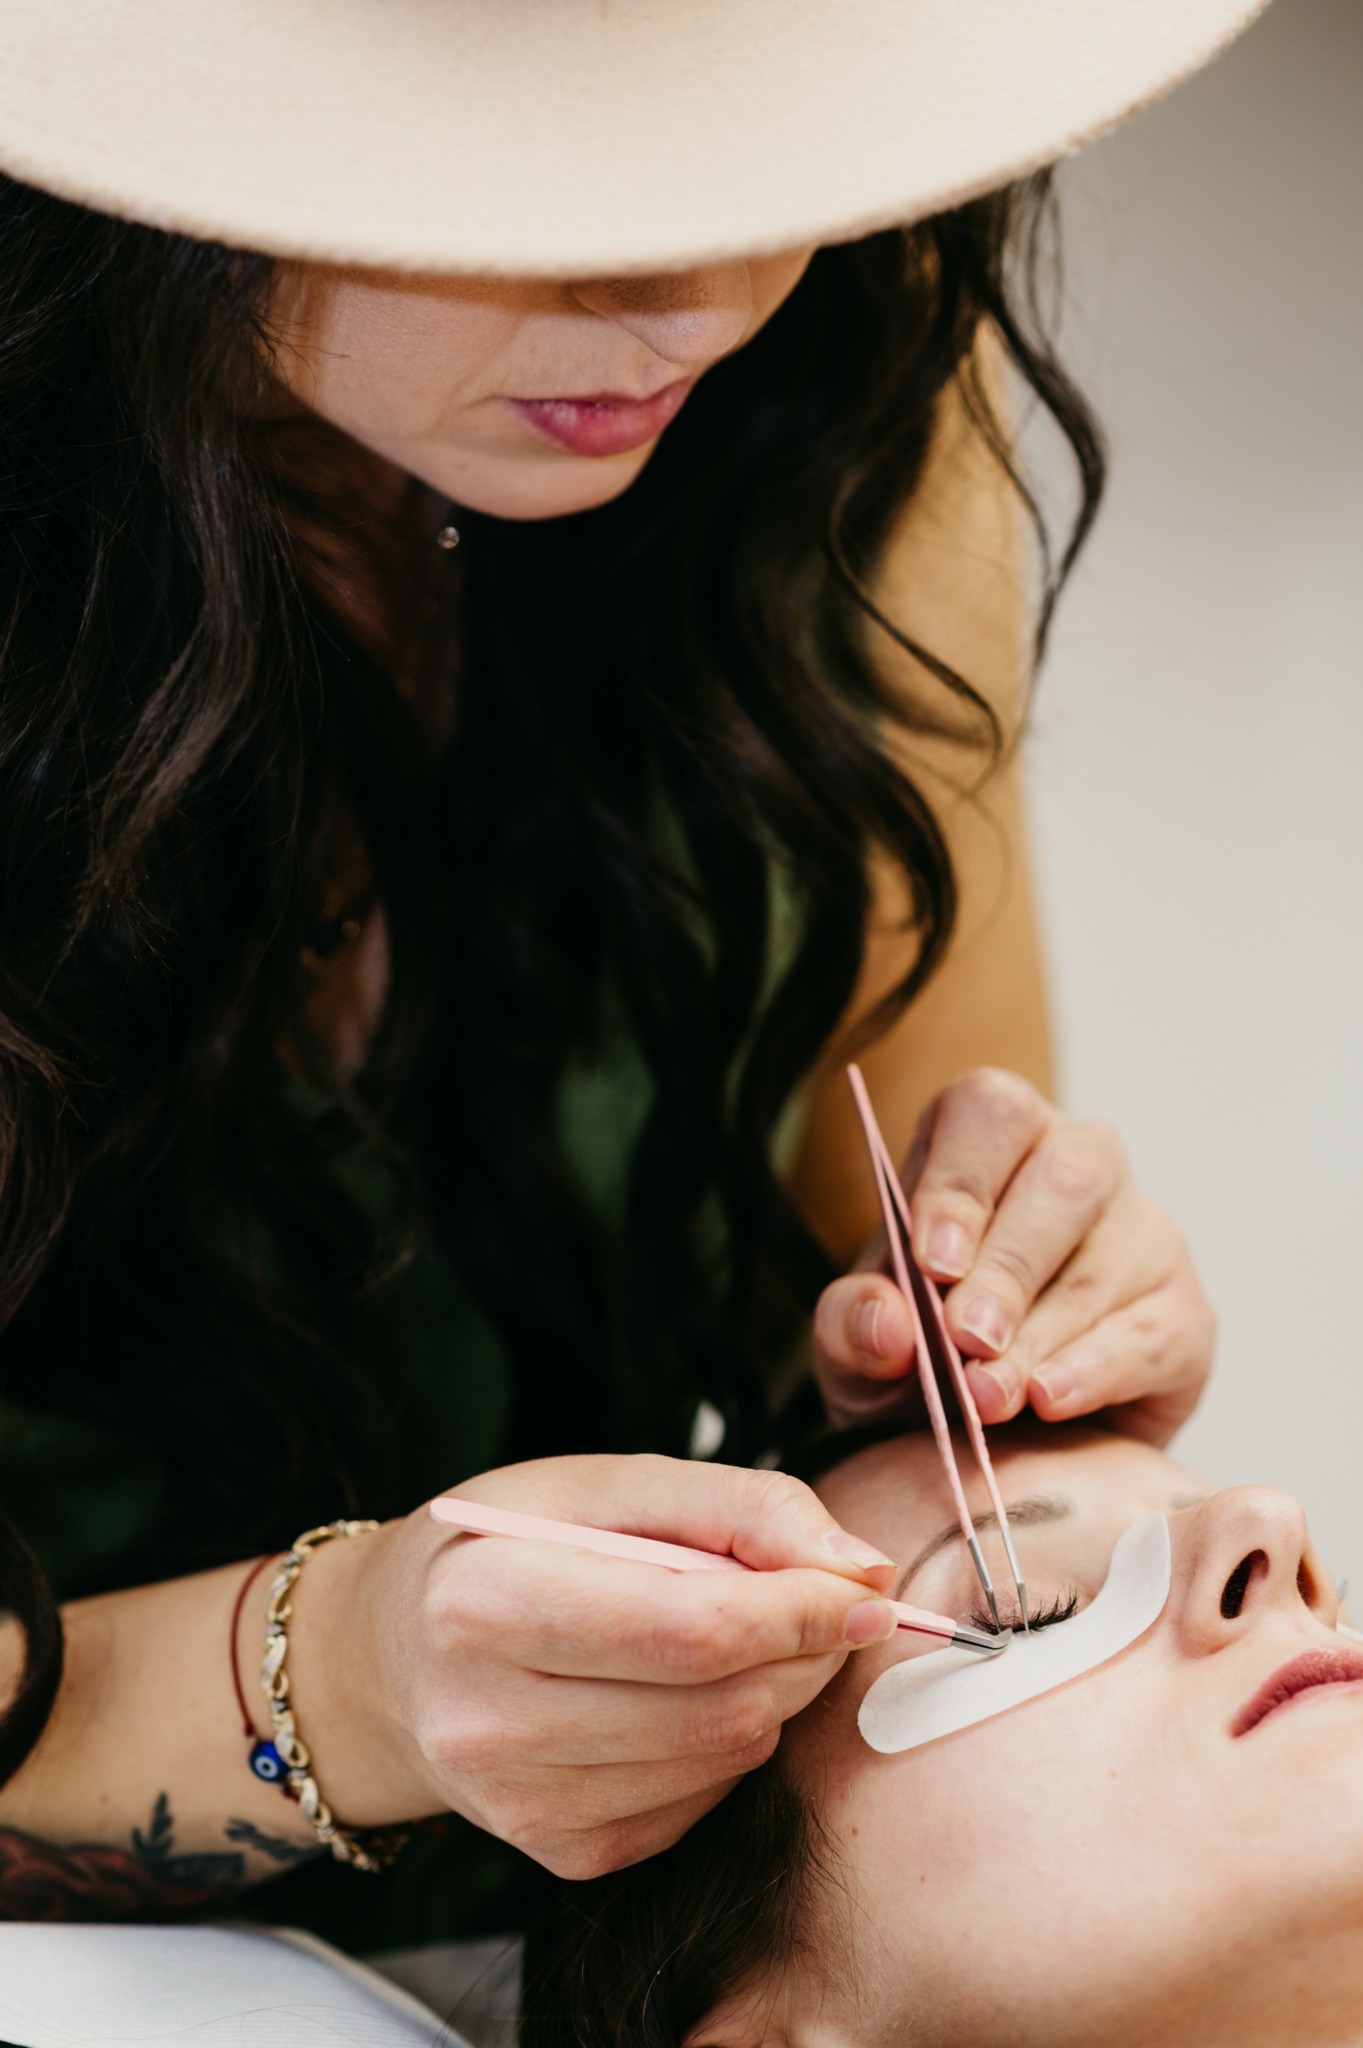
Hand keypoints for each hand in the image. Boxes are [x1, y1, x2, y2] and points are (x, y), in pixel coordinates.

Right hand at [291, 1454, 898, 1878]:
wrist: (393, 1656)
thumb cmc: (501, 1547)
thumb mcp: (601, 1484)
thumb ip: (738, 1506)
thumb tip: (859, 1567)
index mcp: (486, 1602)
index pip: (692, 1628)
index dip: (802, 1610)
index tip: (867, 1585)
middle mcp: (489, 1721)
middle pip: (720, 1703)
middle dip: (803, 1650)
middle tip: (817, 1602)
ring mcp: (521, 1804)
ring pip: (725, 1757)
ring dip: (773, 1693)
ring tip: (742, 1638)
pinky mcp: (560, 1853)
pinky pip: (702, 1803)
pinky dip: (726, 1742)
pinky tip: (683, 1695)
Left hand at [813, 1067, 1213, 1445]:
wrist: (987, 1446)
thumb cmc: (919, 1361)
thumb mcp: (855, 1351)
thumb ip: (851, 1327)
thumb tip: (886, 1325)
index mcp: (990, 1137)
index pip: (989, 1115)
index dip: (961, 1182)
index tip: (931, 1263)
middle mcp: (1079, 1163)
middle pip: (1066, 1178)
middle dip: (1009, 1265)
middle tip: (965, 1337)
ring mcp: (1142, 1235)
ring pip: (1106, 1260)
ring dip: (1041, 1334)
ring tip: (986, 1395)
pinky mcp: (1182, 1314)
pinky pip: (1152, 1332)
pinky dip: (1096, 1370)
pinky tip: (1049, 1399)